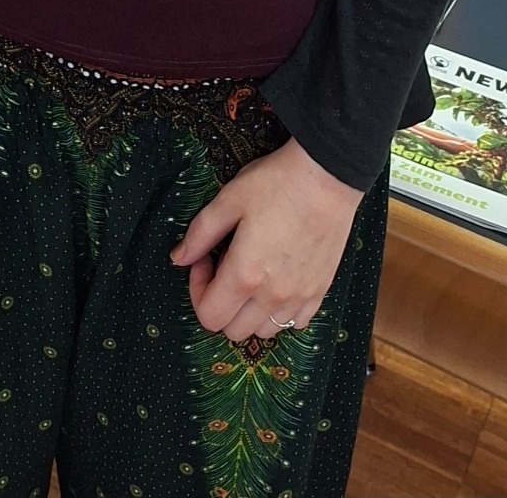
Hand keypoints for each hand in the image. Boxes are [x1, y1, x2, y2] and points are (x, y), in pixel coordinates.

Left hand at [171, 136, 362, 341]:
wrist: (328, 175)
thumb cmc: (276, 183)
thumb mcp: (229, 199)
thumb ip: (199, 234)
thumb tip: (178, 258)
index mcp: (245, 274)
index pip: (209, 316)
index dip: (197, 291)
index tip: (205, 260)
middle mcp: (273, 295)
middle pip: (234, 331)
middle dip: (220, 303)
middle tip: (225, 265)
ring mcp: (300, 297)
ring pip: (264, 331)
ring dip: (249, 311)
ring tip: (251, 273)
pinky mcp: (321, 291)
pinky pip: (295, 322)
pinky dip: (280, 312)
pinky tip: (278, 281)